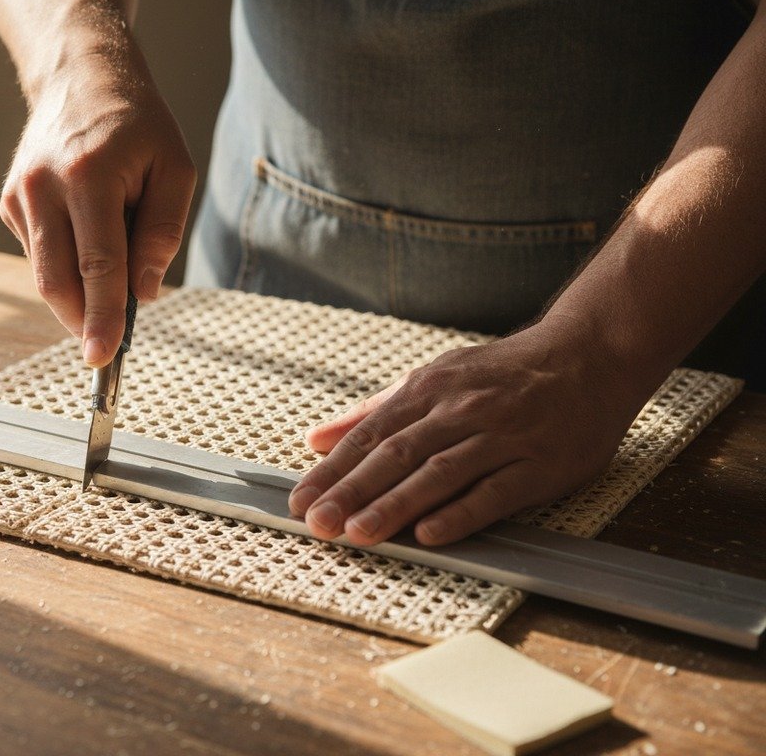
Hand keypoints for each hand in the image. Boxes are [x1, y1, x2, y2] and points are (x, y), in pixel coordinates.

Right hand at [0, 57, 195, 365]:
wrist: (79, 78)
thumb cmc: (136, 124)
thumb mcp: (175, 168)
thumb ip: (163, 232)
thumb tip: (144, 293)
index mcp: (89, 175)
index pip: (96, 264)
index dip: (101, 317)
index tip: (103, 358)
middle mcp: (43, 186)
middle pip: (57, 281)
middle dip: (83, 321)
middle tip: (108, 344)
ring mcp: (19, 196)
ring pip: (45, 275)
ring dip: (79, 291)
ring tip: (112, 260)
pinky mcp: (9, 205)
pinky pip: (40, 256)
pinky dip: (67, 265)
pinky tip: (87, 234)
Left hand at [289, 322, 650, 545]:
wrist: (589, 356)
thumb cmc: (501, 374)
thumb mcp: (433, 379)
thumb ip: (373, 411)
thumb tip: (315, 439)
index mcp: (430, 390)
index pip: (370, 435)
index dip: (333, 470)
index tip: (300, 500)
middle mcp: (461, 410)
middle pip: (397, 455)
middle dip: (352, 491)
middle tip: (317, 523)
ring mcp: (503, 436)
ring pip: (440, 473)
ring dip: (396, 505)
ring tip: (359, 533)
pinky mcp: (541, 464)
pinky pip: (496, 492)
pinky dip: (461, 513)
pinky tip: (430, 533)